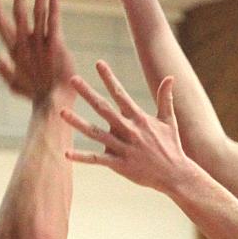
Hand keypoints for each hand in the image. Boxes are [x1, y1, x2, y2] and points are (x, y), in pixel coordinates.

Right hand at [0, 0, 76, 106]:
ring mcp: (40, 43)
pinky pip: (54, 22)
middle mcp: (26, 43)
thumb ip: (6, 72)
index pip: (3, 26)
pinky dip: (53, 8)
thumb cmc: (35, 95)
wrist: (53, 103)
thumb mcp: (16, 85)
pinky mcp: (56, 44)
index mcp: (15, 51)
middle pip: (19, 12)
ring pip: (37, 12)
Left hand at [63, 64, 189, 192]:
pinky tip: (67, 153)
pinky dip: (81, 157)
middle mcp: (129, 130)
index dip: (109, 78)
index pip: (120, 94)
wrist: (175, 174)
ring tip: (62, 112)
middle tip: (73, 79)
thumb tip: (170, 77)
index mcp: (139, 118)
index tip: (98, 63)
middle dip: (88, 93)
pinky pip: (96, 159)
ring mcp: (123, 148)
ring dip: (78, 123)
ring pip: (95, 133)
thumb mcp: (169, 121)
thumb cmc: (171, 146)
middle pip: (103, 109)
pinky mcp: (119, 165)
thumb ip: (165, 98)